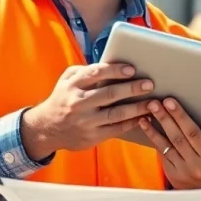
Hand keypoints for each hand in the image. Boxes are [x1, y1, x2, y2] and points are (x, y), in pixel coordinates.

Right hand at [21, 62, 156, 159]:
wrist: (47, 129)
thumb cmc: (63, 98)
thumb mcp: (67, 80)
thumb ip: (85, 71)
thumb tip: (111, 65)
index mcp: (73, 85)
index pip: (96, 74)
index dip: (115, 70)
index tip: (132, 69)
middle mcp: (79, 103)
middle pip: (110, 94)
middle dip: (132, 89)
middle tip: (149, 84)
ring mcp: (86, 121)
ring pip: (116, 114)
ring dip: (137, 108)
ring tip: (153, 102)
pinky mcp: (92, 136)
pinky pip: (116, 129)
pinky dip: (132, 123)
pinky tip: (143, 117)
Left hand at [138, 97, 200, 189]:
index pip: (193, 134)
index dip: (181, 117)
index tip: (171, 101)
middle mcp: (195, 165)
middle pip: (178, 137)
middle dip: (166, 117)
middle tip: (156, 101)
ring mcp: (181, 170)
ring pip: (166, 144)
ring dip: (155, 125)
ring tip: (148, 109)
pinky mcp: (170, 171)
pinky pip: (159, 151)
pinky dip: (152, 135)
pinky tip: (144, 122)